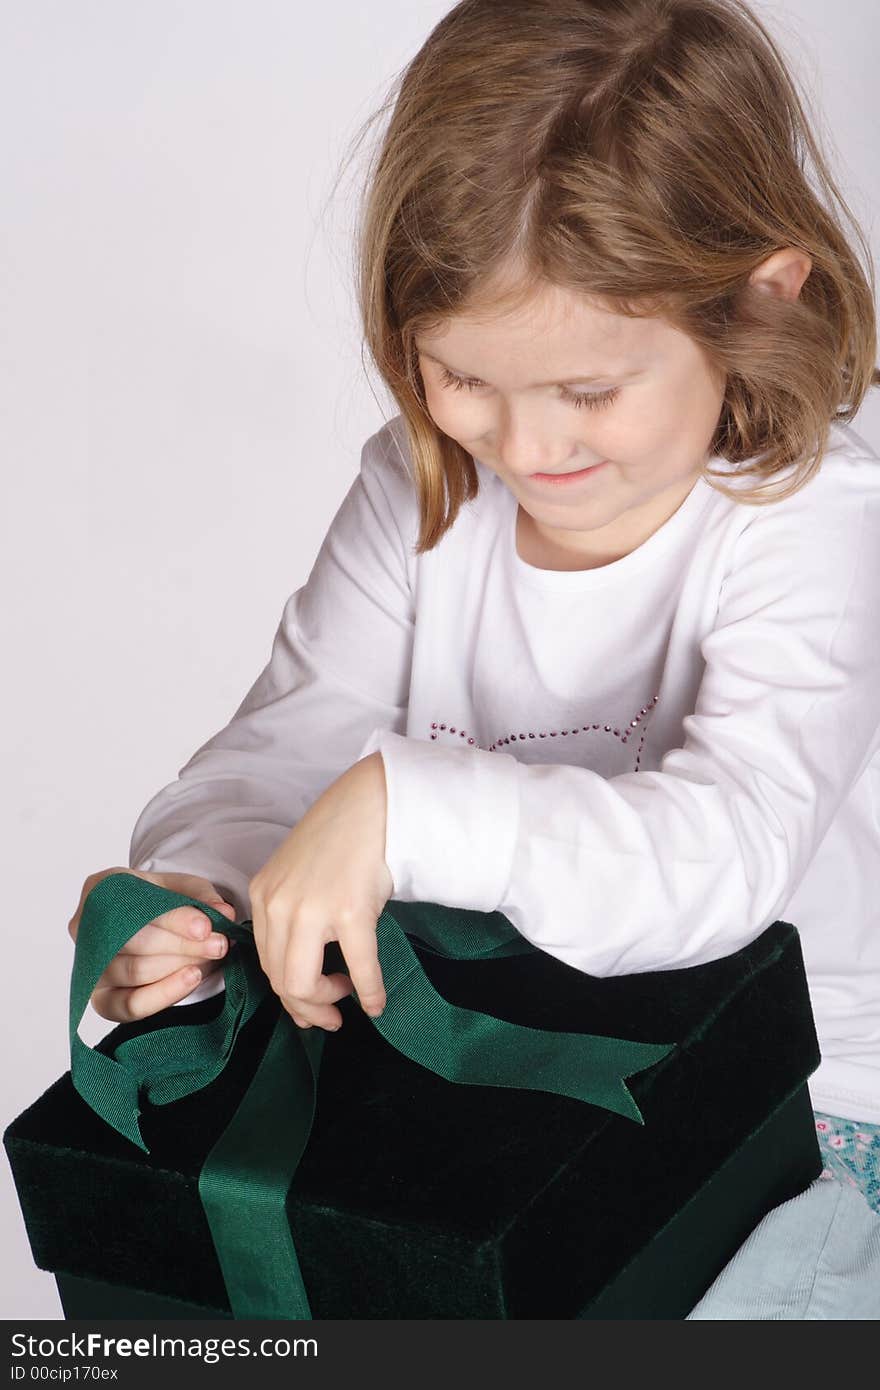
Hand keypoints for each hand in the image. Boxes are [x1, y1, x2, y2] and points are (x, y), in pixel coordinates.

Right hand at [68, 868, 235, 1021]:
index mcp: (101, 889)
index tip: (206, 926)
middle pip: (136, 941)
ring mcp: (91, 966)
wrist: (148, 924)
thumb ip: (202, 896)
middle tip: (219, 945)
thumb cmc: (161, 901)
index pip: (135, 906)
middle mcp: (85, 927)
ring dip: (179, 966)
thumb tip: (224, 914)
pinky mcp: (101, 999)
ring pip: (136, 971)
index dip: (173, 918)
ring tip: (210, 958)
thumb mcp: (183, 887)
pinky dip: (164, 994)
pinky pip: (130, 1005)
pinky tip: (192, 978)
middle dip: (183, 945)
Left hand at [248, 751, 393, 1031]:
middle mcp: (278, 905)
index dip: (288, 993)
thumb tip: (305, 969)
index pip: (265, 962)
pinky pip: (357, 967)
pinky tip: (376, 1002)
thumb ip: (291, 914)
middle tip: (329, 1017)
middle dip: (305, 1008)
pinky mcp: (348, 911)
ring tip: (347, 998)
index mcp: (263, 896)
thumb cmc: (340, 840)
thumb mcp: (297, 876)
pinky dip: (369, 991)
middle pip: (279, 980)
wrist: (370, 804)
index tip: (310, 1006)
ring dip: (326, 1003)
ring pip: (302, 983)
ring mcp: (311, 909)